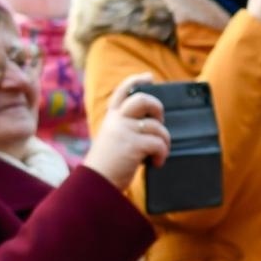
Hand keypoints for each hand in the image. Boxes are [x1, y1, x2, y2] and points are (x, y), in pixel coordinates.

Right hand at [84, 74, 171, 191]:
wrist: (96, 184)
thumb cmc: (108, 165)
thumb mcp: (113, 140)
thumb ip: (126, 129)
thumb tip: (152, 124)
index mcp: (111, 119)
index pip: (122, 92)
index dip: (136, 81)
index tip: (149, 77)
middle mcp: (117, 121)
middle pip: (142, 99)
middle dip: (157, 107)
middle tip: (159, 121)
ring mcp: (124, 131)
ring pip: (156, 126)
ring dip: (164, 141)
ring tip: (159, 154)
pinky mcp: (133, 145)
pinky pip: (158, 143)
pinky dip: (162, 154)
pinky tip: (156, 163)